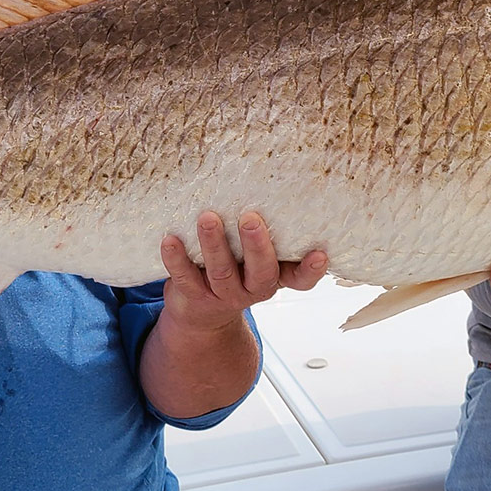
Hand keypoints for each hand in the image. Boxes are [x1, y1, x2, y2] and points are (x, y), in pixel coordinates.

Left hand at [159, 211, 327, 334]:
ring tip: (207, 218)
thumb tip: (264, 178)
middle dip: (256, 245)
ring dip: (214, 244)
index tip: (320, 253)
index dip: (311, 270)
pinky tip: (171, 240)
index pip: (300, 279)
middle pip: (261, 272)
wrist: (201, 312)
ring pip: (222, 272)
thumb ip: (264, 232)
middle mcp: (254, 289)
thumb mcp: (253, 256)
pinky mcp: (195, 296)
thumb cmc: (235, 268)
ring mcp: (224, 295)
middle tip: (250, 218)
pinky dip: (177, 258)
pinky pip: (186, 278)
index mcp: (275, 276)